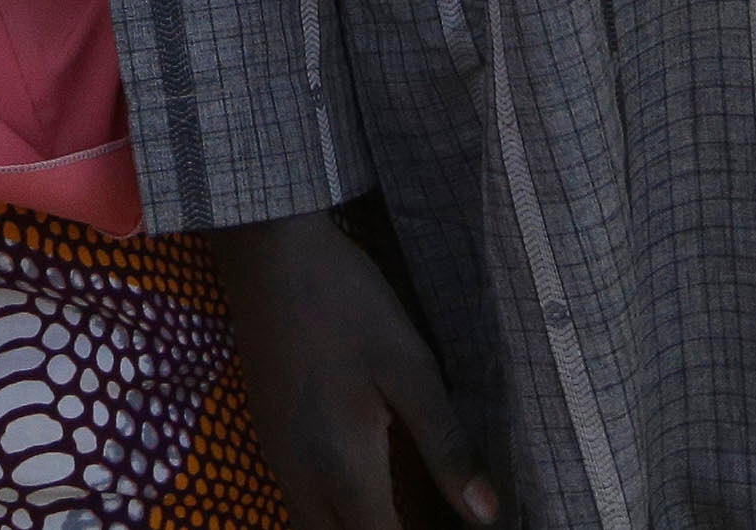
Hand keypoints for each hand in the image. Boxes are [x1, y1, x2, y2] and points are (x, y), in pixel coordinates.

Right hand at [204, 211, 503, 528]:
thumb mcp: (410, 368)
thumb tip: (487, 515)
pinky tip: (367, 492)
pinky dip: (335, 518)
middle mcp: (302, 478)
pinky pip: (300, 507)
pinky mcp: (269, 440)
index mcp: (343, 467)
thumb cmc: (348, 304)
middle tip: (431, 520)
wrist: (268, 253)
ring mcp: (278, 460)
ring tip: (406, 514)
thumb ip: (446, 446)